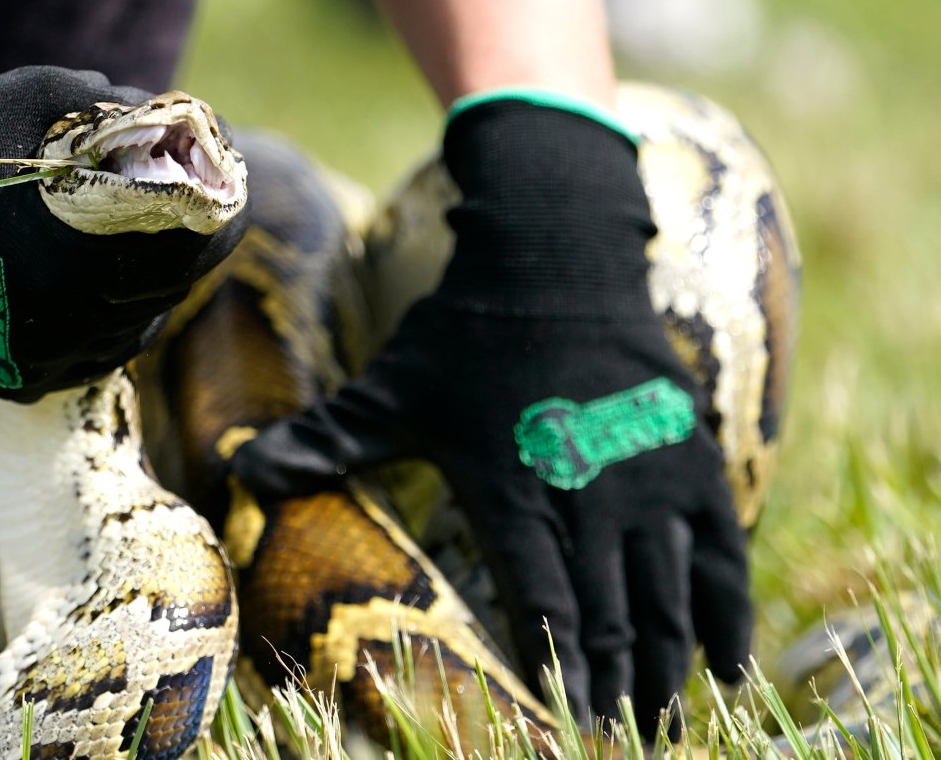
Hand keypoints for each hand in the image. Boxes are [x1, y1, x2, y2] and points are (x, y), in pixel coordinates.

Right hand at [0, 66, 245, 400]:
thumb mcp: (42, 97)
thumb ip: (118, 110)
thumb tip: (178, 123)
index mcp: (84, 253)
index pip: (192, 252)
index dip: (220, 224)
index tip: (226, 203)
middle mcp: (67, 318)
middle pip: (165, 295)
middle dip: (183, 258)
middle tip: (187, 228)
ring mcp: (37, 356)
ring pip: (130, 335)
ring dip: (144, 300)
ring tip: (137, 261)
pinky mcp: (10, 374)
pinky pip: (84, 364)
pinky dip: (99, 334)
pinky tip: (96, 300)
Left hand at [231, 97, 749, 734]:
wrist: (555, 255)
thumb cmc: (464, 331)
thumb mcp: (389, 389)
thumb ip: (323, 440)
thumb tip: (238, 469)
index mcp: (512, 488)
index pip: (543, 601)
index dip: (560, 672)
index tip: (569, 728)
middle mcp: (589, 493)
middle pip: (612, 616)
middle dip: (616, 688)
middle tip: (620, 744)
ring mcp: (650, 478)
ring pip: (670, 596)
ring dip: (669, 666)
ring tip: (663, 722)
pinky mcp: (692, 458)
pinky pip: (722, 553)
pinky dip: (727, 613)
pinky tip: (727, 662)